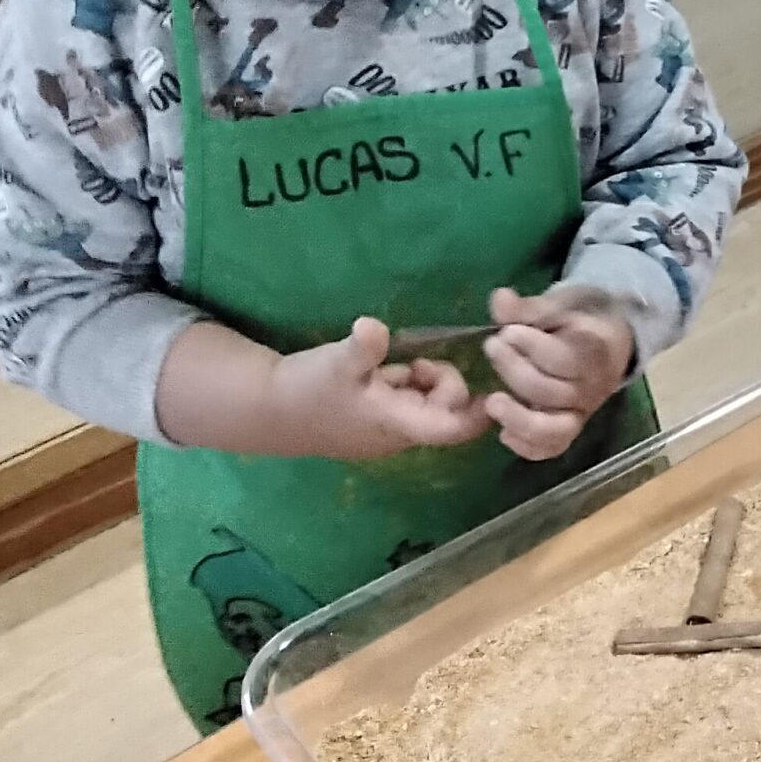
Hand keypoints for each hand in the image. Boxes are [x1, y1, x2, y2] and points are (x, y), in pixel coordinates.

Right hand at [266, 317, 488, 459]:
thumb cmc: (307, 388)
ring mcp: (388, 429)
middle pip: (447, 413)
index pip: (453, 428)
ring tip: (396, 366)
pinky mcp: (376, 421)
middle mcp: (399, 434)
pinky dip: (405, 385)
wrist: (269, 410)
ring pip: (427, 405)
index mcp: (398, 423)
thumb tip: (374, 327)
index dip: (479, 412)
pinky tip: (382, 372)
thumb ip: (361, 348)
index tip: (491, 385)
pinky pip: (407, 403)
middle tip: (417, 362)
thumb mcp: (335, 363)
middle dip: (444, 383)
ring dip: (423, 382)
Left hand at [482, 285, 635, 461]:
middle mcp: (592, 388)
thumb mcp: (560, 304)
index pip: (563, 359)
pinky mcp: (569, 430)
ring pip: (554, 429)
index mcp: (596, 352)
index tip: (506, 331)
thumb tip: (499, 300)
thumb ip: (529, 308)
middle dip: (514, 370)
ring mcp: (581, 413)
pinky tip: (503, 432)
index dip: (530, 346)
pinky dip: (527, 447)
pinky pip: (552, 449)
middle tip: (492, 346)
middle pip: (550, 392)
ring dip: (518, 418)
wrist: (610, 341)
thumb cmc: (580, 320)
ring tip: (491, 401)